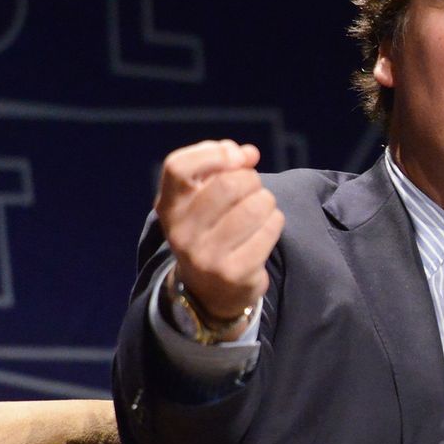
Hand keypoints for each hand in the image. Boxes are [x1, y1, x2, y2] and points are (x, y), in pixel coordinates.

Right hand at [153, 140, 283, 324]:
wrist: (209, 290)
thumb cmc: (212, 228)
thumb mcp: (204, 197)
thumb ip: (223, 166)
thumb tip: (248, 153)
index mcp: (168, 208)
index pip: (178, 167)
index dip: (212, 153)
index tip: (235, 156)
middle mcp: (181, 233)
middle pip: (228, 184)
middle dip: (251, 179)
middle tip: (253, 189)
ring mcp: (206, 256)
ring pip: (255, 206)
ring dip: (267, 201)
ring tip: (261, 209)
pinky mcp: (234, 273)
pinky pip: (269, 229)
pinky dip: (275, 222)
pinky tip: (265, 229)